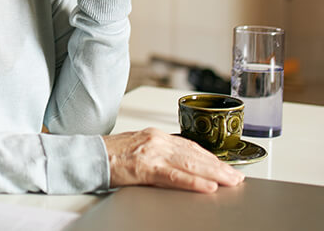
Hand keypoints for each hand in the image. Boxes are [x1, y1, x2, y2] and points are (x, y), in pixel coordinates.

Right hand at [103, 128, 244, 192]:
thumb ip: (159, 154)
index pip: (191, 146)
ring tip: (230, 182)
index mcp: (156, 136)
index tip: (225, 167)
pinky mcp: (144, 167)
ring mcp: (151, 153)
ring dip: (214, 174)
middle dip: (219, 166)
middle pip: (195, 154)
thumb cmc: (109, 155)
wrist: (87, 156)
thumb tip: (179, 166)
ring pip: (190, 164)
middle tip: (236, 177)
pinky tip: (207, 187)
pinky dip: (192, 182)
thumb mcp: (138, 148)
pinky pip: (173, 176)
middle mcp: (157, 141)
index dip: (211, 158)